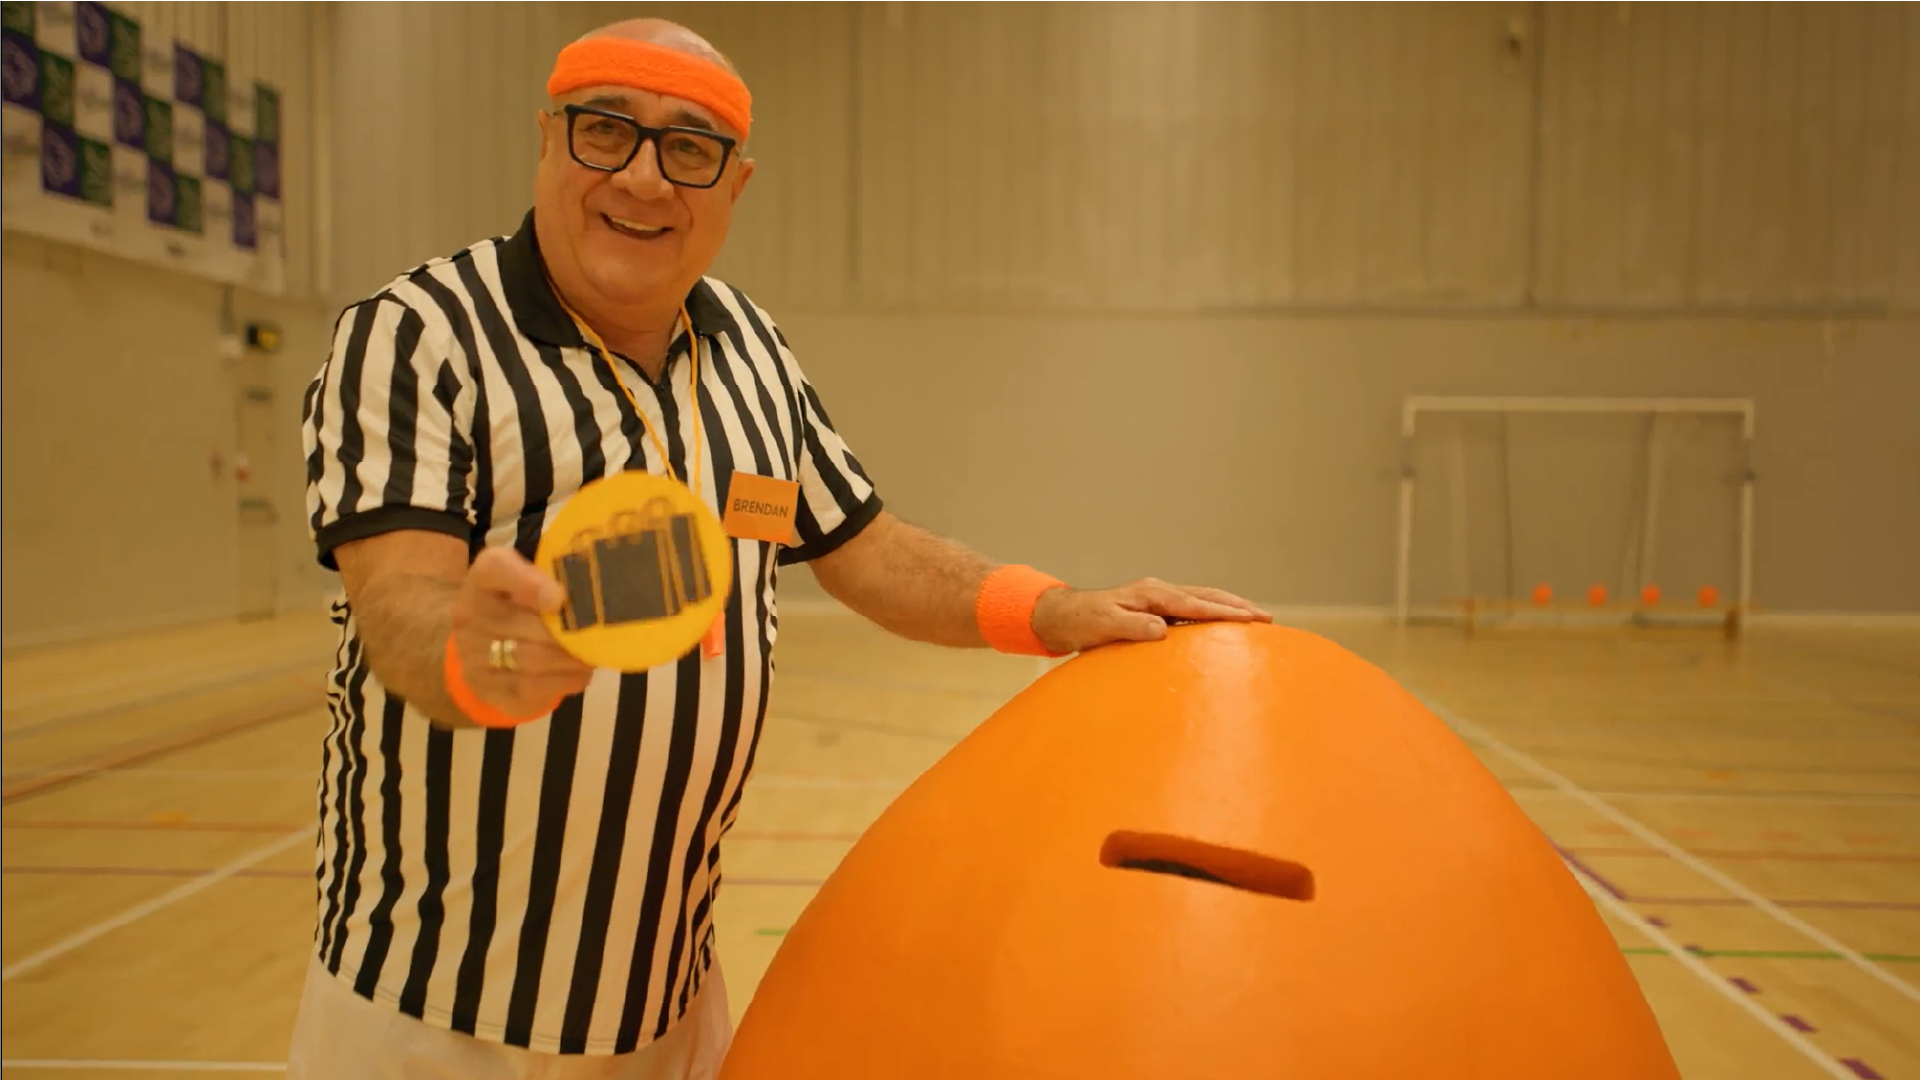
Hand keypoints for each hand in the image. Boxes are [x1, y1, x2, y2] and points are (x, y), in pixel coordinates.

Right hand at [449, 547, 594, 719]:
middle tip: (599, 635)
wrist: (487, 641)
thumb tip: (591, 594)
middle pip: (523, 624)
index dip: (528, 583)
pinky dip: (562, 682)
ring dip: (569, 659)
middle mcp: (468, 614)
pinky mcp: (486, 689)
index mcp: (484, 577)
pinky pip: (528, 690)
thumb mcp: (535, 578)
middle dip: (567, 632)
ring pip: (529, 659)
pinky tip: (581, 674)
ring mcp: (473, 655)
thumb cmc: (522, 603)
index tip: (559, 598)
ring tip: (594, 655)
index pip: (497, 569)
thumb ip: (557, 577)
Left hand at [1029, 578, 1272, 654]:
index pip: (1197, 603)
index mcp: (1151, 594)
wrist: (1062, 616)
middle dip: (1237, 606)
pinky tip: (1219, 624)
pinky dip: (1211, 612)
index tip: (1254, 618)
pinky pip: (1190, 608)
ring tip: (1254, 617)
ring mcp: (1156, 598)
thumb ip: (1133, 627)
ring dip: (1228, 607)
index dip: (1226, 612)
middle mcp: (1157, 592)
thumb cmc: (1081, 623)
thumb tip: (1163, 630)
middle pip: (1207, 595)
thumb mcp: (1104, 626)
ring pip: (1201, 599)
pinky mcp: (1153, 608)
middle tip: (1268, 618)